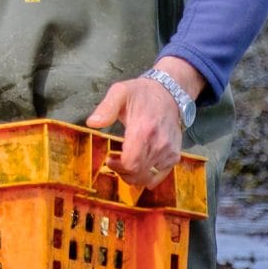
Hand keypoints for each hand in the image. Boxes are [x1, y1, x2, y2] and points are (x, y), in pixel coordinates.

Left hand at [85, 58, 197, 187]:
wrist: (169, 94)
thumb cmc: (142, 94)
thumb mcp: (120, 92)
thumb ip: (106, 108)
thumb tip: (92, 122)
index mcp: (144, 130)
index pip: (131, 163)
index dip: (118, 167)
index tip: (110, 159)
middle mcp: (159, 143)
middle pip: (138, 173)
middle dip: (123, 172)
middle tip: (115, 161)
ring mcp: (169, 151)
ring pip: (148, 177)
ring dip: (134, 175)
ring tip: (126, 162)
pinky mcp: (174, 156)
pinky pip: (159, 175)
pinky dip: (148, 176)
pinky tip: (139, 167)